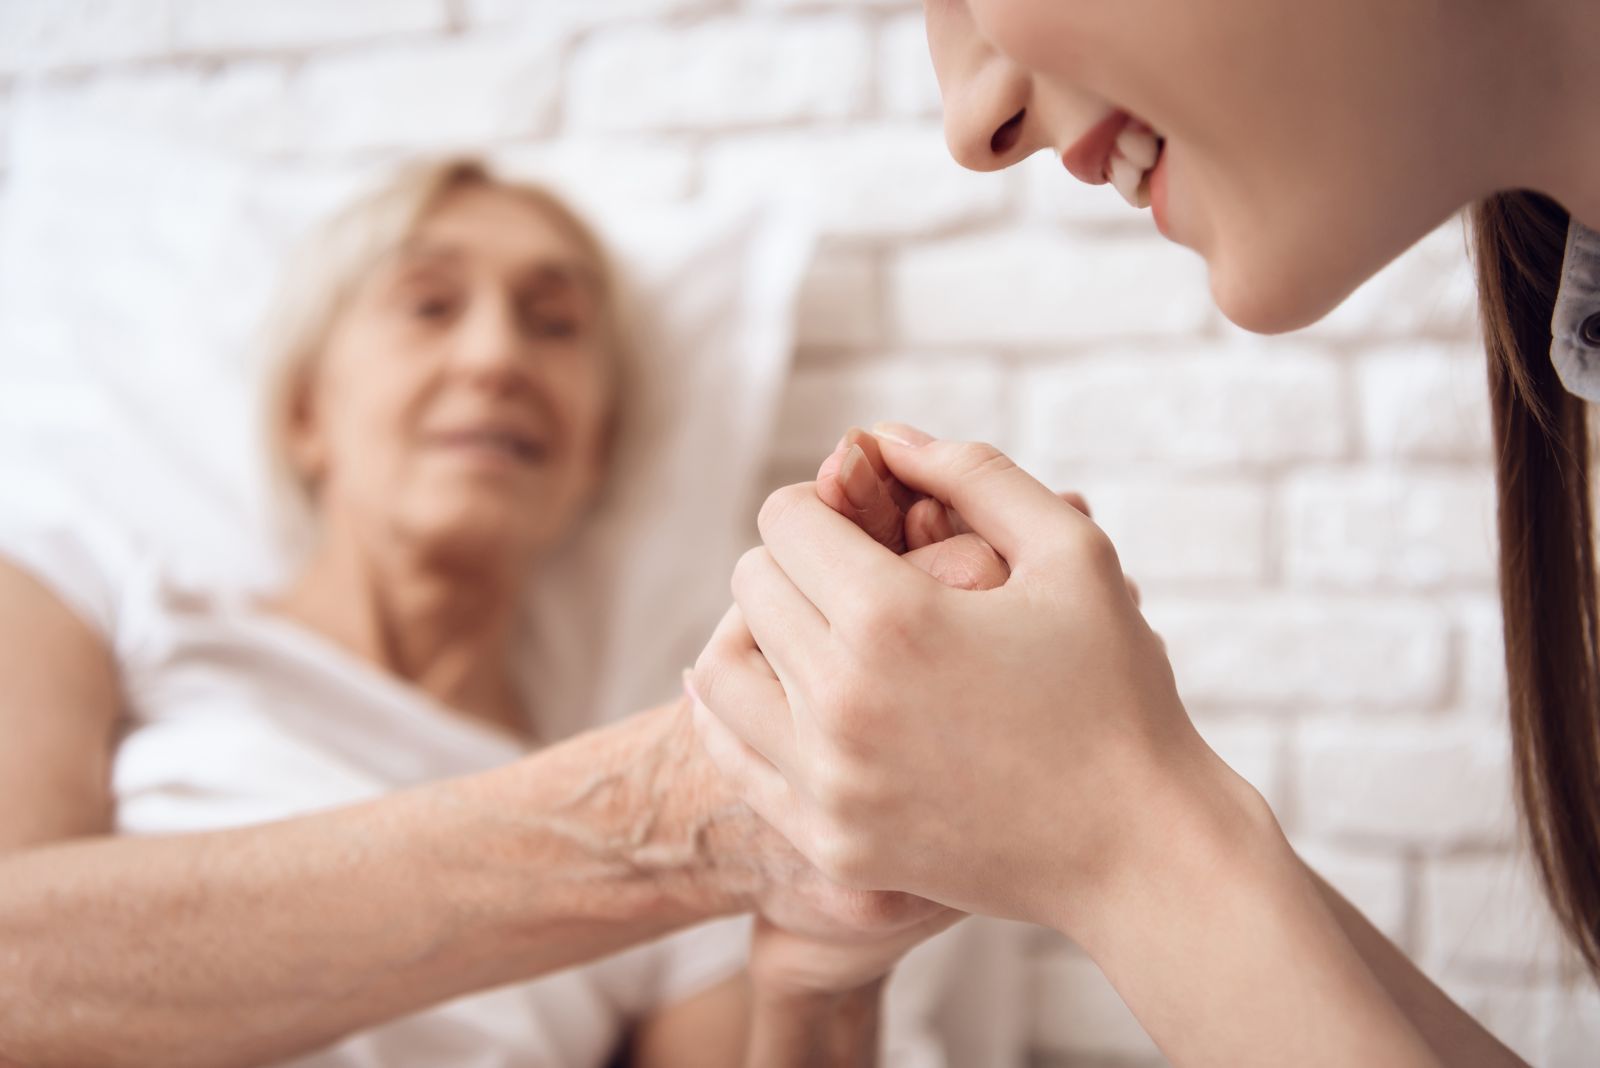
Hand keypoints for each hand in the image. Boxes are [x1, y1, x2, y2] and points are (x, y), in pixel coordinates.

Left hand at [689, 425, 1257, 936]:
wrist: (1141, 851)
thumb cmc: (1117, 689)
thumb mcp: (1071, 551)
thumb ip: (974, 474)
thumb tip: (884, 438)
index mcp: (892, 618)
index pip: (785, 520)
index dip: (822, 502)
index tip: (860, 519)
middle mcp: (840, 701)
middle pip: (750, 586)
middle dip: (796, 564)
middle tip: (851, 576)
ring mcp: (829, 782)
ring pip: (720, 673)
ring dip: (758, 637)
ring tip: (815, 634)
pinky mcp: (831, 842)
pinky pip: (733, 759)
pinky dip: (742, 716)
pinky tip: (780, 697)